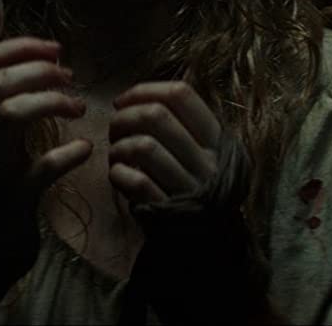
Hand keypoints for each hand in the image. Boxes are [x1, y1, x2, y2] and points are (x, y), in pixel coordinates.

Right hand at [0, 37, 93, 282]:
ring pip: (11, 114)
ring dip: (52, 101)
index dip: (19, 47)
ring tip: (78, 107)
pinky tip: (84, 149)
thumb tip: (34, 64)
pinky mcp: (14, 199)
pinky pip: (41, 167)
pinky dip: (68, 153)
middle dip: (39, 70)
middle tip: (69, 76)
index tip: (54, 50)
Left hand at [106, 82, 222, 205]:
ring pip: (145, 146)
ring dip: (119, 145)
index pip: (181, 95)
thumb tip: (136, 96)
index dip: (145, 90)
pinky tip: (117, 175)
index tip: (123, 100)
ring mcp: (189, 187)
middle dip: (125, 116)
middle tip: (114, 127)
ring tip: (116, 152)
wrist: (207, 241)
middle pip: (157, 116)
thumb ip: (180, 125)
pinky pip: (138, 182)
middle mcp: (207, 161)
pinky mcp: (169, 211)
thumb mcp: (202, 152)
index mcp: (217, 139)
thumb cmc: (194, 186)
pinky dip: (119, 173)